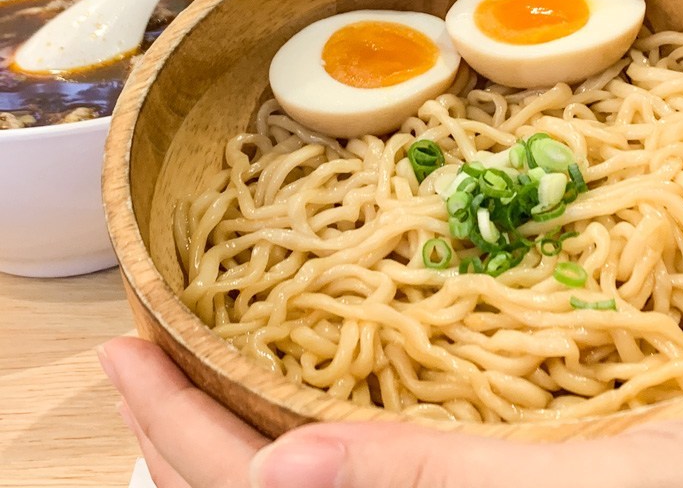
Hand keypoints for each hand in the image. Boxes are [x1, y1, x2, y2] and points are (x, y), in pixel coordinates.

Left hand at [100, 336, 682, 487]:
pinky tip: (331, 407)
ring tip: (209, 371)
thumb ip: (435, 483)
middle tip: (147, 345)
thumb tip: (273, 472)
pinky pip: (398, 479)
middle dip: (198, 431)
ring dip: (259, 435)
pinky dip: (342, 442)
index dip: (172, 425)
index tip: (113, 342)